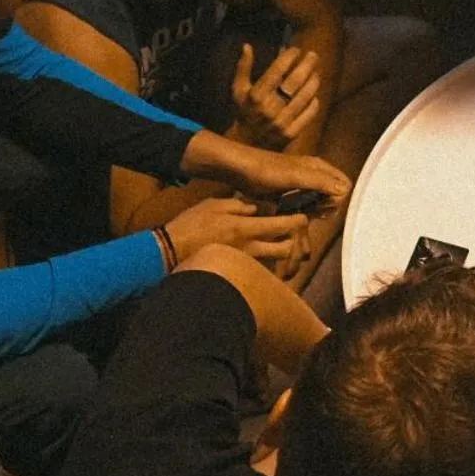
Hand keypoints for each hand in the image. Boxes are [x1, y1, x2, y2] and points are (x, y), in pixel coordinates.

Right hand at [162, 197, 308, 267]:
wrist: (170, 251)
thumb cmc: (191, 224)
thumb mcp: (214, 205)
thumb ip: (238, 205)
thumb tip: (256, 208)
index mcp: (246, 228)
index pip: (282, 226)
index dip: (297, 222)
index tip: (304, 217)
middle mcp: (250, 248)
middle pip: (286, 250)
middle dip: (294, 243)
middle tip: (293, 234)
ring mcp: (244, 262)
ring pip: (273, 261)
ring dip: (281, 254)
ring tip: (280, 244)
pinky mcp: (236, 270)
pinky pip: (259, 267)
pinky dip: (264, 262)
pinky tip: (260, 254)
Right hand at [231, 45, 322, 149]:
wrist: (246, 145)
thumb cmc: (244, 112)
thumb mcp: (239, 90)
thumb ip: (244, 68)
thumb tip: (247, 46)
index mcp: (255, 96)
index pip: (276, 72)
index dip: (288, 58)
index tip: (296, 49)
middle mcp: (269, 108)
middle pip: (294, 82)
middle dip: (306, 65)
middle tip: (313, 55)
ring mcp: (282, 122)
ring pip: (304, 97)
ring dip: (313, 82)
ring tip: (316, 73)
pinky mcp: (291, 133)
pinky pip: (308, 114)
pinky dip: (313, 102)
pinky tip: (314, 94)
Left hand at [232, 149, 351, 209]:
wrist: (240, 170)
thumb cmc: (266, 170)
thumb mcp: (295, 176)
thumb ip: (320, 182)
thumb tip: (344, 191)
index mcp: (319, 167)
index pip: (345, 185)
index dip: (337, 198)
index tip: (321, 204)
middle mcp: (314, 174)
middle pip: (335, 195)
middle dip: (327, 206)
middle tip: (311, 210)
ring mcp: (303, 184)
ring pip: (320, 202)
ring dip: (315, 210)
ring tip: (300, 210)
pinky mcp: (292, 193)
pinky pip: (307, 205)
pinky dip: (304, 211)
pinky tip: (293, 211)